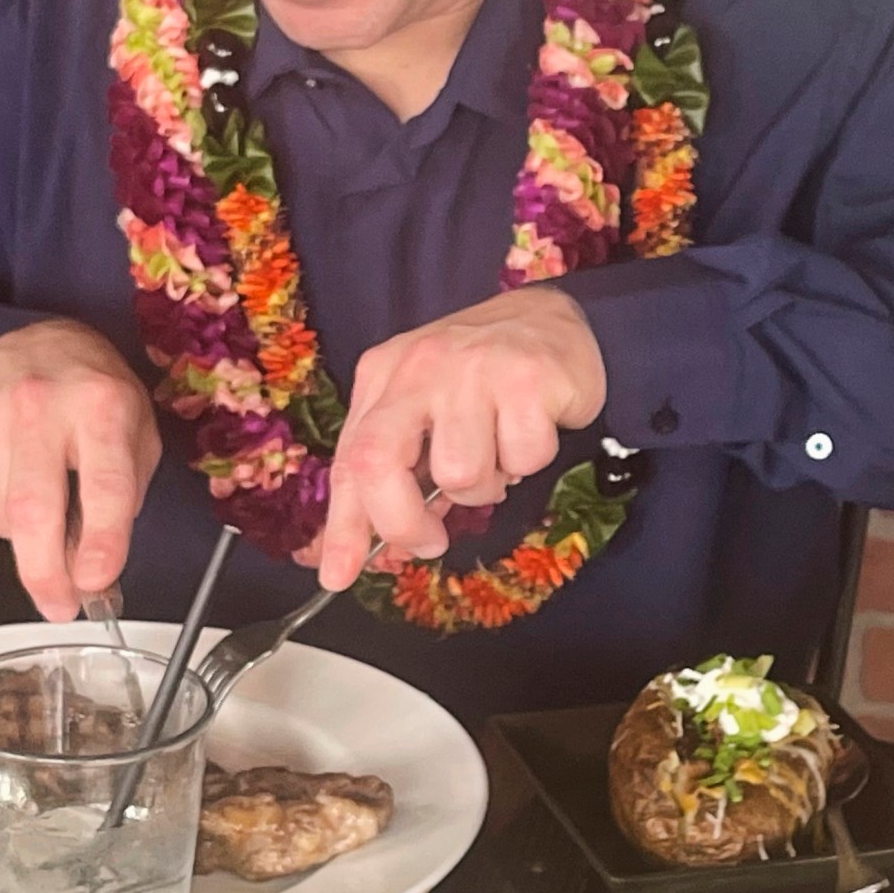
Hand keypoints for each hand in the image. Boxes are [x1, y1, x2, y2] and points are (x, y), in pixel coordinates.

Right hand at [0, 320, 160, 622]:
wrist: (30, 343)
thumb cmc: (93, 393)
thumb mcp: (136, 428)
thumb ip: (125, 492)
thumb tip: (96, 568)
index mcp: (100, 404)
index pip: (103, 482)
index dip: (101, 541)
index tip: (96, 581)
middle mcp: (39, 408)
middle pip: (34, 508)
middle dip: (46, 574)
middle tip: (61, 606)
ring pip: (5, 518)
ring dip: (31, 543)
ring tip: (53, 515)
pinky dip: (6, 520)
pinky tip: (23, 488)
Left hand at [319, 288, 605, 590]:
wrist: (556, 317)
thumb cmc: (483, 376)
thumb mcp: (425, 410)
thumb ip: (401, 469)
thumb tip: (385, 547)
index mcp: (383, 376)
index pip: (349, 459)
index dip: (343, 526)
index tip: (337, 575)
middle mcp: (419, 367)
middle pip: (380, 462)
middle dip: (402, 522)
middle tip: (430, 542)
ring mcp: (472, 370)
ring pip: (461, 474)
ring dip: (487, 483)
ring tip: (499, 450)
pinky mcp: (527, 378)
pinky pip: (522, 459)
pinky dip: (531, 460)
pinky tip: (530, 427)